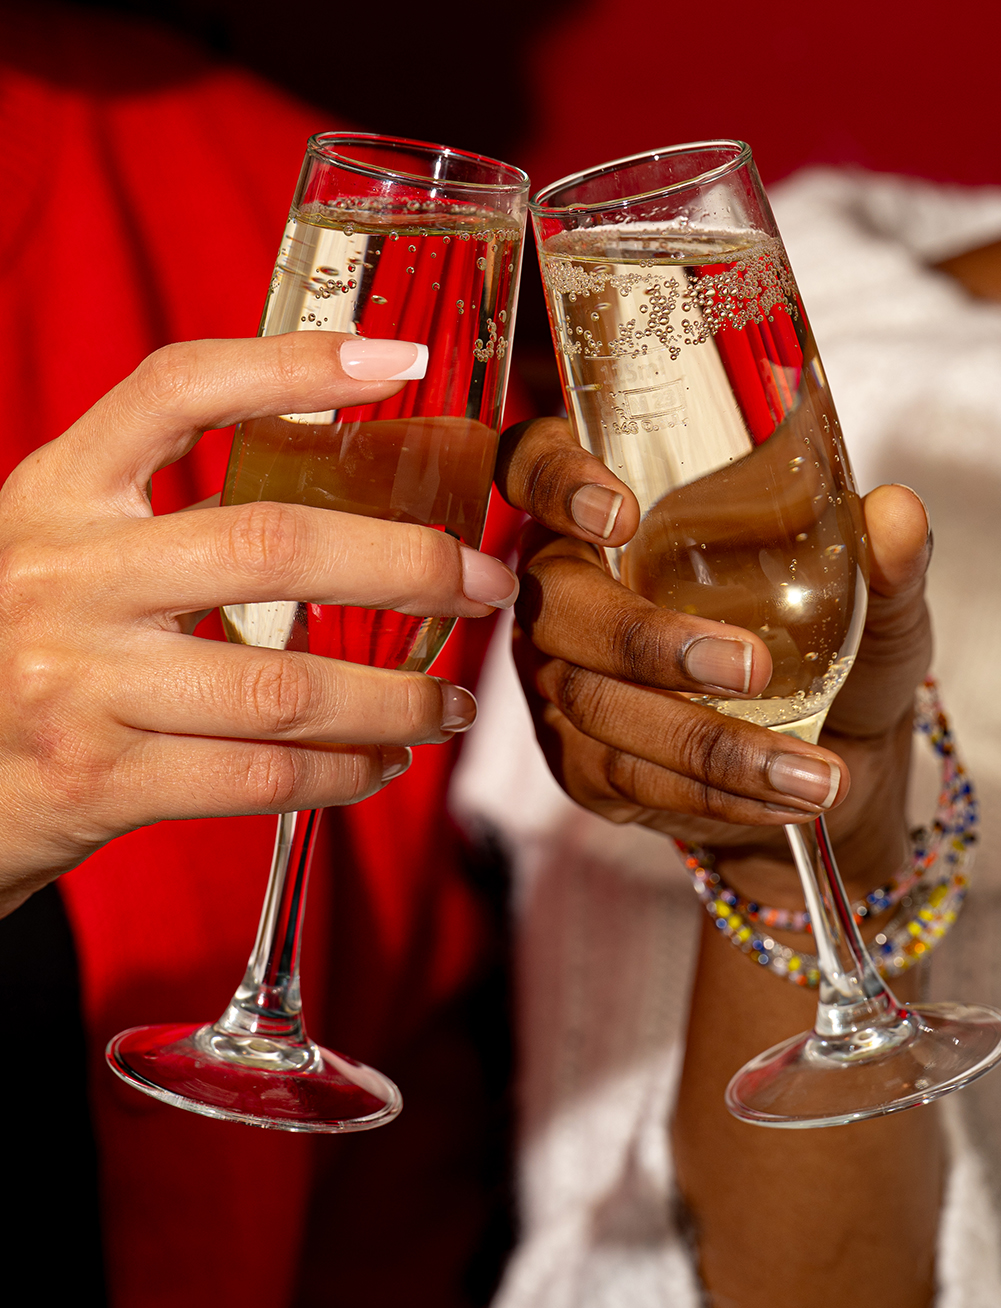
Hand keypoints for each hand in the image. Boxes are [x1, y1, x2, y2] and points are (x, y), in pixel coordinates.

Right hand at [0, 334, 520, 916]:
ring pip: (286, 685)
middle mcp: (63, 576)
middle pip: (273, 544)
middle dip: (408, 565)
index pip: (175, 389)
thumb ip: (173, 516)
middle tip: (487, 584)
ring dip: (398, 698)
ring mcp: (76, 684)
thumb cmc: (31, 653)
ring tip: (451, 705)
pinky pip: (262, 777)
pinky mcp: (98, 782)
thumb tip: (351, 495)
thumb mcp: (70, 553)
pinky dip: (345, 773)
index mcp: (57, 493)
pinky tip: (382, 765)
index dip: (291, 363)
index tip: (400, 364)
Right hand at [501, 418, 930, 889]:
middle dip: (647, 640)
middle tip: (751, 670)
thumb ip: (881, 561)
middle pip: (558, 606)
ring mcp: (561, 682)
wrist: (829, 759)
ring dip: (707, 742)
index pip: (536, 468)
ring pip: (599, 706)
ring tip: (810, 772)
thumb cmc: (830, 651)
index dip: (557, 481)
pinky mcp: (580, 764)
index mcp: (611, 519)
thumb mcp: (873, 604)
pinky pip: (628, 777)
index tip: (623, 513)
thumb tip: (895, 513)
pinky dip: (712, 791)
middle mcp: (565, 592)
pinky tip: (784, 798)